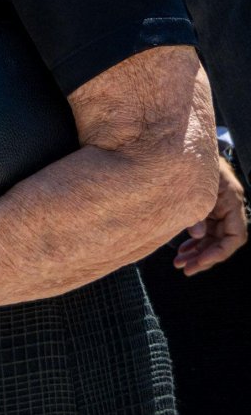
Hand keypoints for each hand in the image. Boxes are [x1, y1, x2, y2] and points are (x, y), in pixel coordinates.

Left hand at [175, 157, 245, 273]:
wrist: (186, 145)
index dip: (220, 252)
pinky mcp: (207, 208)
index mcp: (232, 201)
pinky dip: (194, 242)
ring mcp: (217, 209)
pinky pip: (204, 231)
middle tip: (185, 269)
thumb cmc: (192, 161)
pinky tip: (182, 252)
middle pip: (222, 241)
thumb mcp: (195, 186)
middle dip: (204, 257)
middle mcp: (228, 208)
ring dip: (197, 253)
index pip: (236, 237)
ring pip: (211, 239)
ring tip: (179, 264)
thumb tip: (197, 236)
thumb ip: (196, 212)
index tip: (201, 261)